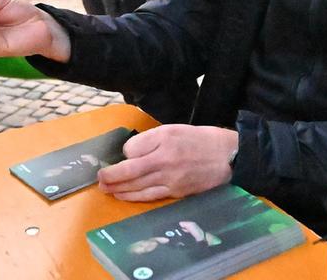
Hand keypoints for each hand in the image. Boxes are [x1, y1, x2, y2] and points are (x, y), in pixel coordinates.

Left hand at [97, 124, 236, 201]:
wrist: (228, 157)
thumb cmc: (200, 140)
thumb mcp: (173, 129)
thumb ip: (150, 139)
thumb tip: (130, 154)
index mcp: (163, 141)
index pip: (132, 149)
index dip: (125, 153)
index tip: (126, 154)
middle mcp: (164, 161)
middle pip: (130, 172)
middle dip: (111, 176)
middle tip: (98, 179)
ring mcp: (171, 179)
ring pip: (137, 187)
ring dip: (118, 189)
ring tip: (105, 188)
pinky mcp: (177, 192)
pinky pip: (150, 196)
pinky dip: (133, 197)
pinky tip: (123, 196)